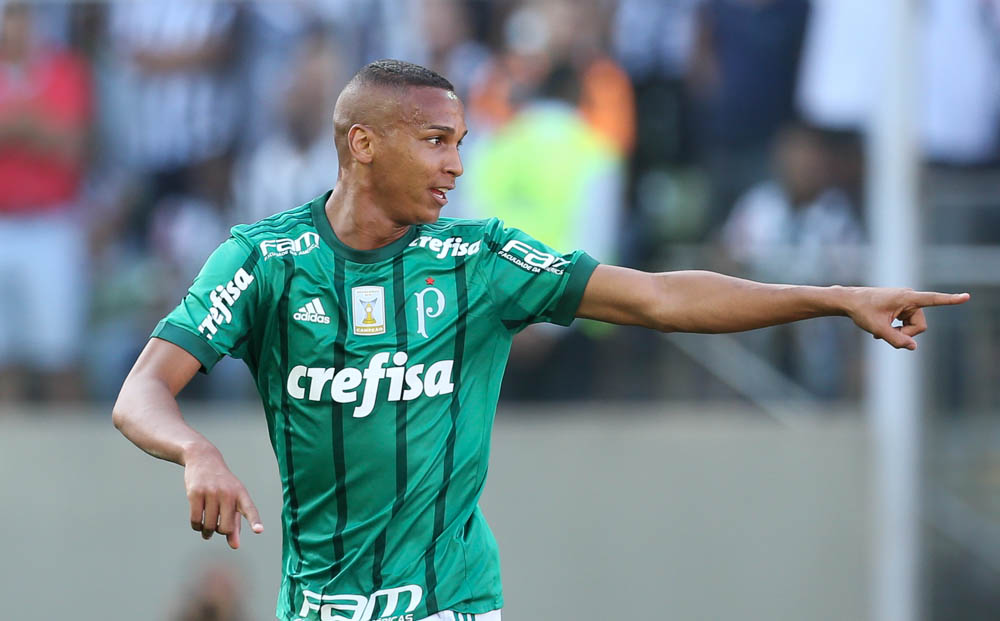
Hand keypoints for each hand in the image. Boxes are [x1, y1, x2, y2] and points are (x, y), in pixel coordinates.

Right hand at [183, 444, 263, 548]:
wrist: (203, 460)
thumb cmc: (222, 485)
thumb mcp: (232, 500)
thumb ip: (235, 523)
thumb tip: (235, 546)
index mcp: (241, 494)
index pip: (249, 509)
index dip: (254, 521)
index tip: (259, 530)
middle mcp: (228, 493)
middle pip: (225, 527)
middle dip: (220, 532)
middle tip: (216, 529)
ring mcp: (211, 492)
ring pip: (209, 526)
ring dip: (206, 532)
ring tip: (206, 530)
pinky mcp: (195, 493)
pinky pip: (196, 520)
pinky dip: (196, 527)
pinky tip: (198, 524)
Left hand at [844, 287, 969, 349]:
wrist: (849, 302)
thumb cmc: (862, 311)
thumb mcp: (878, 329)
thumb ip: (896, 340)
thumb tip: (914, 348)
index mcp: (907, 297)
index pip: (933, 299)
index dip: (950, 300)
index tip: (966, 297)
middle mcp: (910, 298)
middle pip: (919, 326)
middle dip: (904, 334)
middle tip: (884, 335)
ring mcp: (906, 302)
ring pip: (913, 327)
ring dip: (899, 333)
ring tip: (880, 332)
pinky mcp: (902, 307)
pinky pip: (906, 324)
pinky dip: (895, 329)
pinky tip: (880, 331)